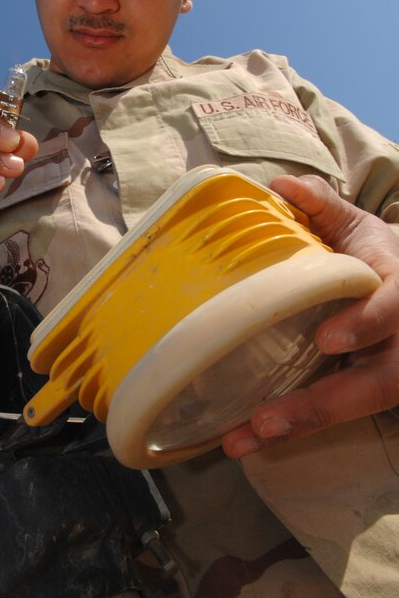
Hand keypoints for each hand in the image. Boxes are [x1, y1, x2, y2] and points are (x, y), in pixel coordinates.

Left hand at [222, 174, 398, 457]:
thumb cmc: (375, 257)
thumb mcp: (358, 227)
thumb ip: (324, 205)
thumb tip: (281, 185)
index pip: (394, 310)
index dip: (366, 324)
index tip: (328, 339)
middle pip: (377, 384)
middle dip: (323, 405)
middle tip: (266, 420)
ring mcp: (388, 373)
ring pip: (355, 409)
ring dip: (299, 427)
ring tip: (243, 440)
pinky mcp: (367, 392)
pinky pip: (336, 416)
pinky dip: (295, 430)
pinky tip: (247, 440)